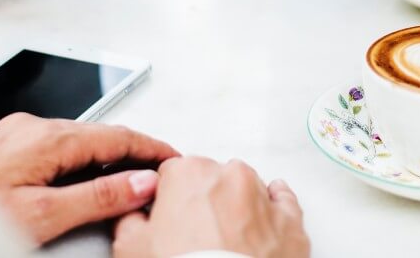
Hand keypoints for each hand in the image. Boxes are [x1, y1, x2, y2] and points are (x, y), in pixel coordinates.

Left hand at [0, 114, 178, 244]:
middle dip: (132, 152)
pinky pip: (54, 146)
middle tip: (158, 173)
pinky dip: (79, 160)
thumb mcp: (42, 215)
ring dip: (105, 157)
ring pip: (76, 140)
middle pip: (99, 135)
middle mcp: (33, 126)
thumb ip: (96, 197)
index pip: (119, 136)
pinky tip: (81, 179)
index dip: (152, 149)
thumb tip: (140, 181)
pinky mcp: (2, 145)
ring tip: (127, 180)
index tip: (174, 160)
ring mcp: (16, 133)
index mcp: (49, 137)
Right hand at [111, 157, 308, 257]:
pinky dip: (273, 212)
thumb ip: (130, 218)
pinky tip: (261, 225)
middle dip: (203, 201)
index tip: (167, 217)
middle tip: (193, 236)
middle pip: (212, 179)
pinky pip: (284, 203)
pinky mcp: (290, 222)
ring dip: (237, 207)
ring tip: (224, 242)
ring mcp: (263, 197)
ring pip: (248, 189)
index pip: (172, 173)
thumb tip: (132, 214)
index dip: (167, 198)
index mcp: (189, 173)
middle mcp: (230, 176)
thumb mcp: (131, 247)